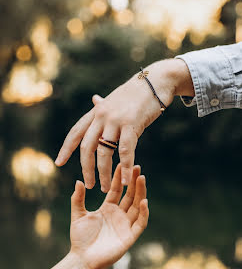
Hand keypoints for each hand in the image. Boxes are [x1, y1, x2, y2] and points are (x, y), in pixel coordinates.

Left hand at [55, 58, 193, 190]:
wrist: (156, 81)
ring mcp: (115, 120)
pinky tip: (124, 180)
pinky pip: (125, 150)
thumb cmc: (136, 93)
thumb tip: (94, 99)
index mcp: (96, 112)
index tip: (58, 163)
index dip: (66, 149)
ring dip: (103, 173)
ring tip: (105, 188)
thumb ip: (103, 105)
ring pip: (104, 152)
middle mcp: (101, 116)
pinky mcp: (131, 124)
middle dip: (86, 168)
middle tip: (88, 185)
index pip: (75, 133)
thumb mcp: (115, 99)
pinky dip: (124, 167)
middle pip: (87, 147)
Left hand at [70, 164, 148, 268]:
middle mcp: (119, 215)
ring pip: (137, 206)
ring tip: (141, 178)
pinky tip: (143, 201)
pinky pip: (140, 223)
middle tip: (136, 167)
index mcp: (108, 209)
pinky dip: (143, 212)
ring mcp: (126, 225)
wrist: (82, 258)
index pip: (117, 191)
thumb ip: (78, 199)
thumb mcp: (78, 215)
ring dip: (140, 192)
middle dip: (133, 182)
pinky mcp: (130, 236)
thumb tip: (78, 181)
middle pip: (130, 195)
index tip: (122, 165)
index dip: (120, 179)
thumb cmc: (80, 239)